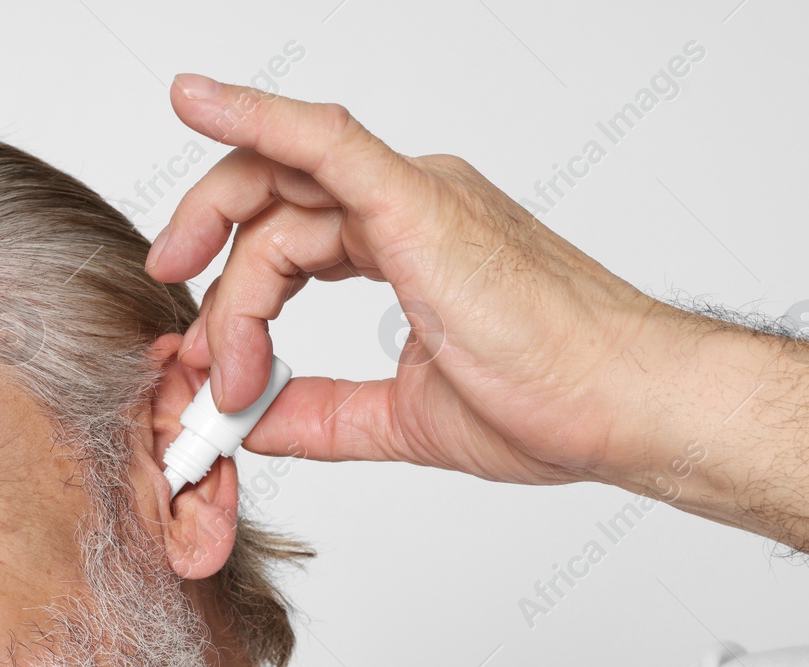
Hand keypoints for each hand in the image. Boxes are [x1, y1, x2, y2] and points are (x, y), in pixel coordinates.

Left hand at [145, 73, 671, 486]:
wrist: (624, 408)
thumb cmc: (552, 401)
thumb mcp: (401, 417)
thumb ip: (322, 415)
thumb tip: (254, 425)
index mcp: (407, 241)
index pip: (287, 242)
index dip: (237, 305)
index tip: (219, 380)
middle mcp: (406, 204)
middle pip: (268, 202)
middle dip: (207, 263)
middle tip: (183, 342)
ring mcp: (415, 196)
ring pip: (278, 191)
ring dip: (229, 280)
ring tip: (224, 370)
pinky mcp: (421, 203)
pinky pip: (323, 140)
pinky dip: (255, 115)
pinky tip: (194, 98)